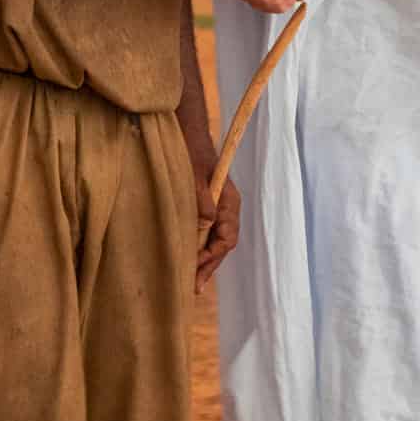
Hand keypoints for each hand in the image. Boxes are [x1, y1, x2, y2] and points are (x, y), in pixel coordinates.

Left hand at [186, 134, 240, 293]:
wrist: (189, 133)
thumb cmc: (192, 151)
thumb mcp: (195, 175)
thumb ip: (202, 199)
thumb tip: (207, 223)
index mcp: (230, 202)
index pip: (226, 238)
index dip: (211, 256)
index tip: (195, 268)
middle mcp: (228, 208)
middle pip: (223, 244)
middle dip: (209, 266)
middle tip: (194, 287)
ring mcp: (219, 208)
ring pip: (216, 241)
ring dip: (205, 260)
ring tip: (192, 280)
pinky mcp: (209, 206)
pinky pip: (209, 233)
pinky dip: (200, 247)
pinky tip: (190, 258)